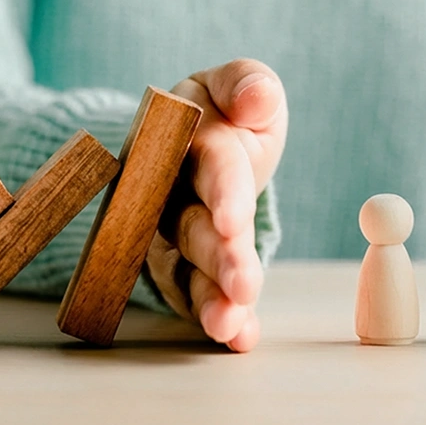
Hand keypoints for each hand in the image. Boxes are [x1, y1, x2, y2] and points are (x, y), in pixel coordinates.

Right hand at [147, 59, 287, 351]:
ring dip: (209, 297)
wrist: (193, 140)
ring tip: (230, 324)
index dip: (222, 192)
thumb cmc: (223, 113)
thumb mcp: (238, 85)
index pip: (210, 166)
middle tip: (241, 285)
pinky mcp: (179, 264)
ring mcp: (169, 232)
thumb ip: (248, 84)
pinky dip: (214, 317)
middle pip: (193, 226)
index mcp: (189, 139)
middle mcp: (170, 190)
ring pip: (187, 267)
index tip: (233, 220)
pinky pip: (192, 294)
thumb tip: (256, 97)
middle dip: (218, 257)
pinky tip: (239, 339)